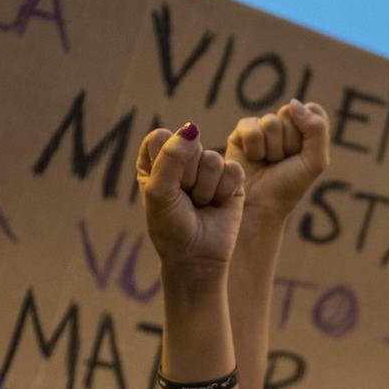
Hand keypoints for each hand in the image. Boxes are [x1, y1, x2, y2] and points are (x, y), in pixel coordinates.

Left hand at [137, 123, 245, 287]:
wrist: (198, 258)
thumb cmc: (171, 228)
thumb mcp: (159, 193)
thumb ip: (170, 158)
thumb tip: (192, 129)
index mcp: (155, 159)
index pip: (161, 137)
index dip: (166, 161)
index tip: (165, 187)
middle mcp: (182, 160)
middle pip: (190, 145)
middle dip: (188, 177)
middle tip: (184, 198)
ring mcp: (208, 169)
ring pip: (213, 159)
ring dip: (206, 189)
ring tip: (201, 204)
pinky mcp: (232, 179)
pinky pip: (233, 170)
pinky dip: (225, 191)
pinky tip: (218, 204)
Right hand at [227, 100, 330, 219]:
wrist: (261, 204)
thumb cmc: (290, 185)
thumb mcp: (315, 161)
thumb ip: (317, 129)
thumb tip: (293, 103)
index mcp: (305, 129)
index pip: (312, 110)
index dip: (308, 133)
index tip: (302, 153)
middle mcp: (284, 125)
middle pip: (289, 113)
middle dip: (289, 142)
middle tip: (283, 161)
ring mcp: (262, 127)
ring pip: (271, 122)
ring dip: (272, 149)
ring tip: (268, 162)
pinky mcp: (240, 132)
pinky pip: (251, 128)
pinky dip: (255, 148)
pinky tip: (253, 159)